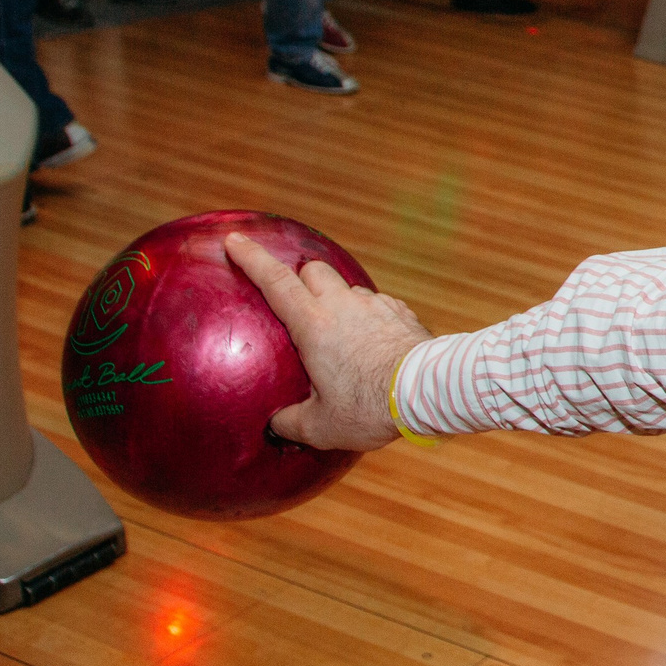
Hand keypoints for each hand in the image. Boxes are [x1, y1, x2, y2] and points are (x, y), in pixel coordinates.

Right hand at [225, 231, 433, 451]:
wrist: (430, 391)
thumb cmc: (370, 407)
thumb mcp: (321, 426)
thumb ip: (291, 422)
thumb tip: (277, 424)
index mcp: (313, 325)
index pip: (275, 281)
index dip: (252, 258)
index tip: (235, 239)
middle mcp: (343, 306)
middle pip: (313, 270)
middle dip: (300, 278)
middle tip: (297, 304)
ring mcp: (376, 305)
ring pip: (348, 287)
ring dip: (338, 300)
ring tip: (338, 333)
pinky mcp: (401, 312)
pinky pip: (377, 304)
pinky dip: (367, 315)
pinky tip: (371, 341)